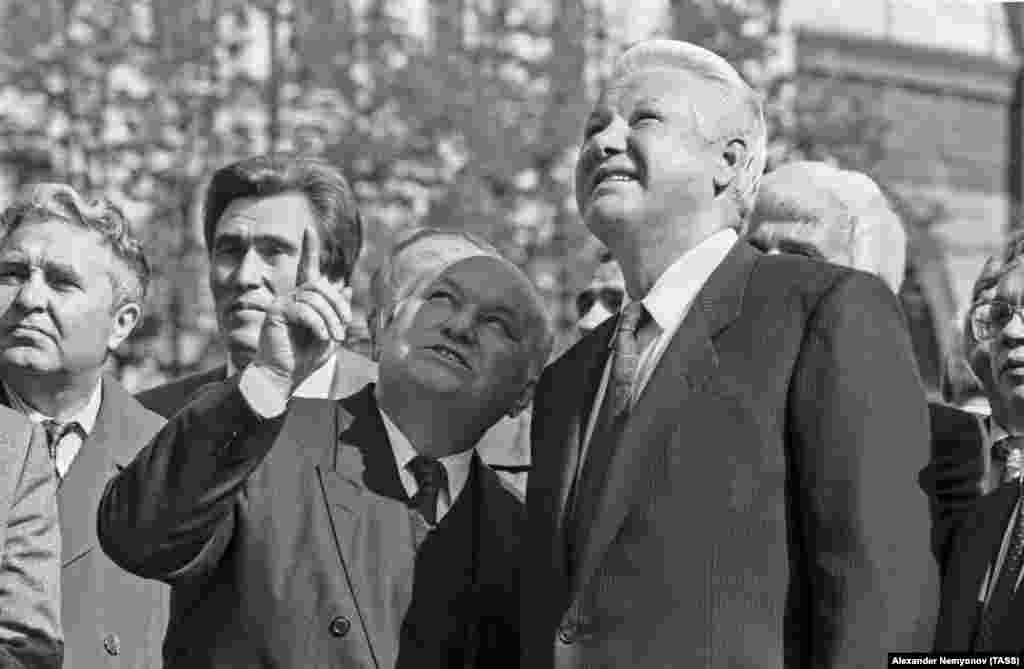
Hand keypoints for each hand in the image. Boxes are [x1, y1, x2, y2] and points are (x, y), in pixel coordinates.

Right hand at [252, 230, 350, 391]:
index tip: (309, 229)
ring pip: (315, 297)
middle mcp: (291, 297)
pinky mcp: (277, 311)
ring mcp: (282, 302)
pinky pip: (304, 309)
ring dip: (329, 318)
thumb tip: (346, 287)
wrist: (282, 377)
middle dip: (337, 305)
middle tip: (344, 327)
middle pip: (320, 285)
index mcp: (303, 300)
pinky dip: (318, 324)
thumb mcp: (329, 335)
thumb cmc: (304, 359)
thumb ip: (336, 313)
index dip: (309, 249)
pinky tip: (321, 337)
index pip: (307, 269)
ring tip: (332, 337)